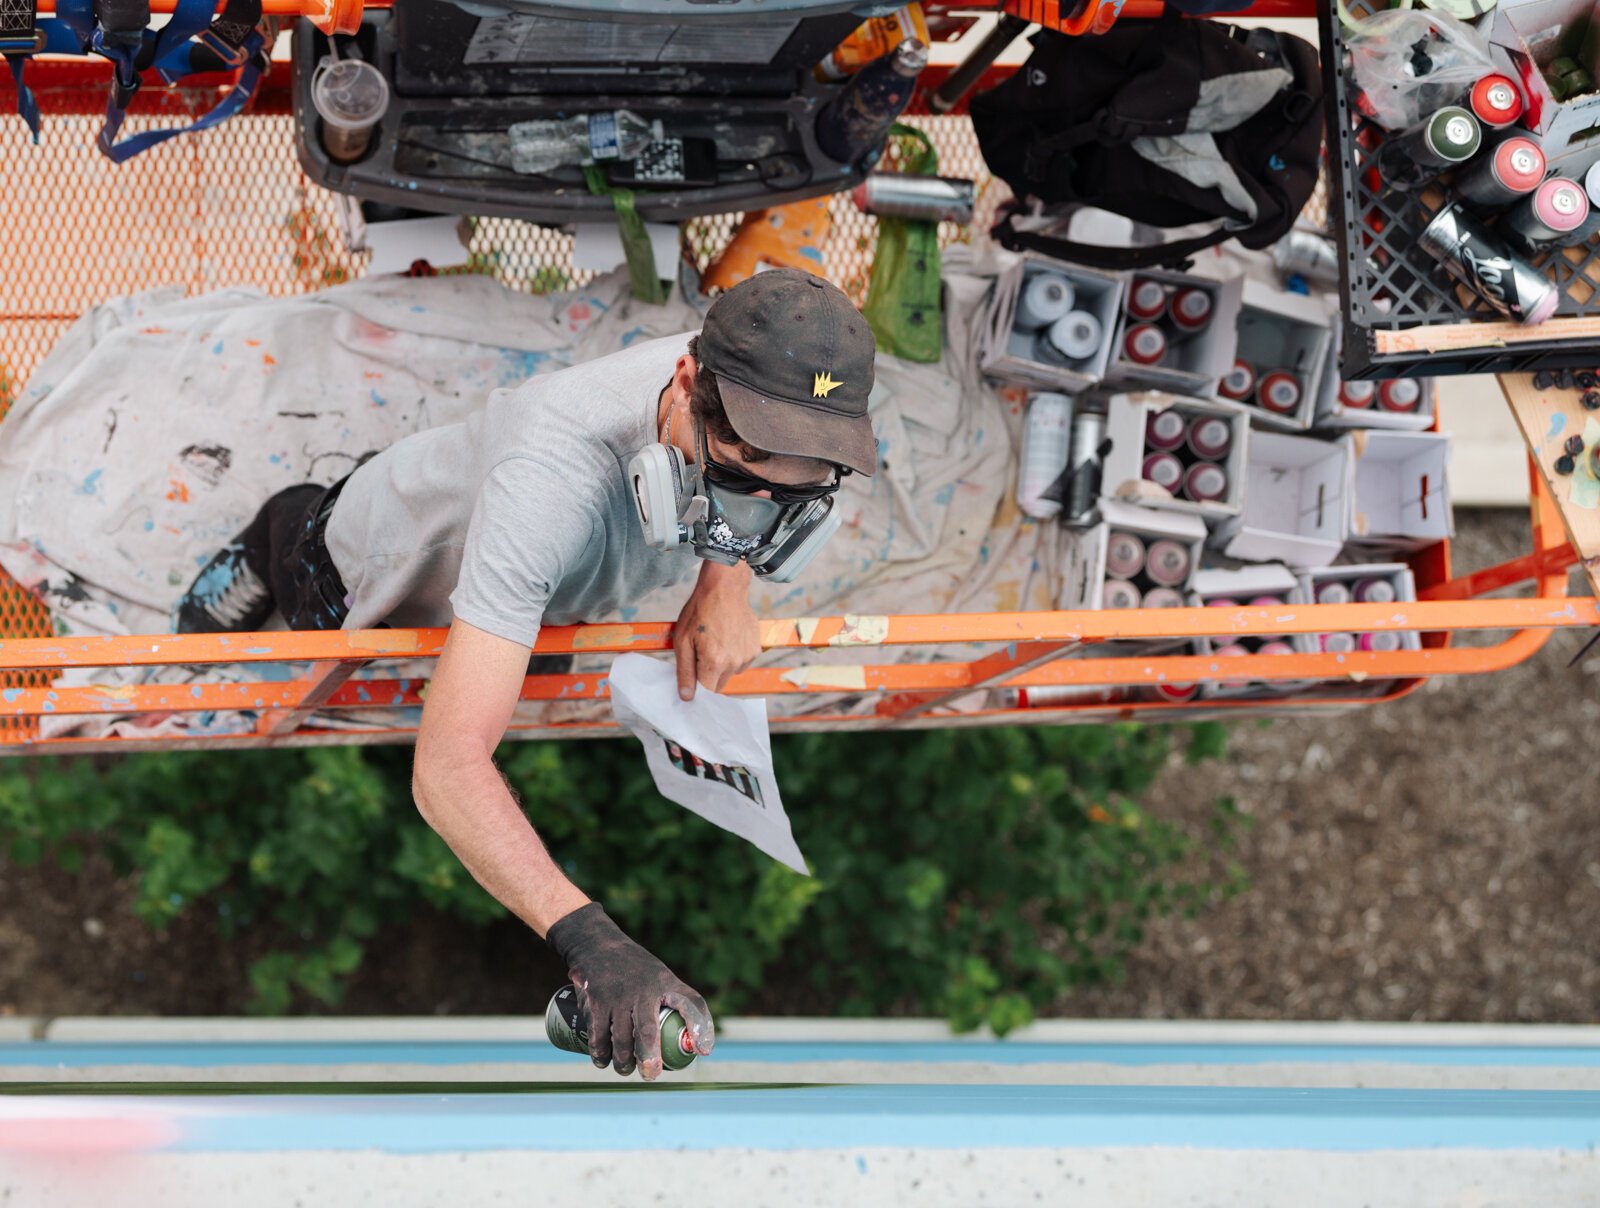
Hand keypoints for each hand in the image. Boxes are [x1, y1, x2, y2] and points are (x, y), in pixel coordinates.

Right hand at [546, 902, 715, 1079]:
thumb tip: (695, 1043)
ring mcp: (618, 996)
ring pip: (621, 1039)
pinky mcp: (596, 1001)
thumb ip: (677, 1002)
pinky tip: (602, 1061)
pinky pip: (598, 1034)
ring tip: (625, 1069)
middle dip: (649, 1058)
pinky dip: (599, 1053)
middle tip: (651, 1075)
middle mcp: (643, 990)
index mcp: (666, 983)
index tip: (703, 1050)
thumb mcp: (660, 976)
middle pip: (648, 1031)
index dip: (700, 1027)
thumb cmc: (635, 968)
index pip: (691, 1003)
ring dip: (623, 1062)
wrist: (597, 944)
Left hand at [673, 561, 760, 700]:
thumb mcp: (682, 640)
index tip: (693, 671)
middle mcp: (735, 662)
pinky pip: (742, 662)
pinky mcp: (755, 648)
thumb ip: (684, 672)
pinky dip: (734, 655)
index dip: (697, 684)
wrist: (724, 588)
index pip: (707, 691)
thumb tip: (686, 697)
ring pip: (730, 673)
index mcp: (715, 662)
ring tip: (715, 641)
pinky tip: (728, 637)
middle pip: (719, 684)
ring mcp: (748, 656)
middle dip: (708, 673)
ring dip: (722, 664)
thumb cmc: (700, 611)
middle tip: (702, 650)